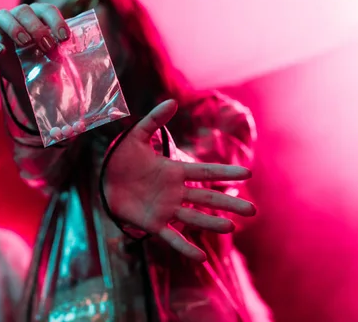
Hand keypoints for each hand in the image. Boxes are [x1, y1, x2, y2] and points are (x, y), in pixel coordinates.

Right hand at [0, 3, 70, 87]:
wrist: (30, 78)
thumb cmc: (46, 60)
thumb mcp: (57, 55)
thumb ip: (63, 51)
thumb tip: (75, 54)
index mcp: (39, 15)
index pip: (47, 10)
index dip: (56, 21)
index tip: (64, 38)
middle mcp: (20, 16)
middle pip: (24, 10)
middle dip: (36, 27)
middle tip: (46, 45)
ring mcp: (3, 29)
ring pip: (1, 16)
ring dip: (14, 27)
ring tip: (25, 42)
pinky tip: (1, 51)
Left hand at [103, 100, 256, 260]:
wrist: (104, 180)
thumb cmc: (123, 159)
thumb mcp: (137, 137)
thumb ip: (154, 120)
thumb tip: (172, 100)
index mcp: (175, 171)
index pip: (205, 172)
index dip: (225, 173)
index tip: (248, 174)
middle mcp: (176, 192)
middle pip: (207, 199)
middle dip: (228, 203)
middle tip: (253, 211)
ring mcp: (166, 209)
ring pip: (194, 218)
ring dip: (212, 224)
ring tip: (231, 227)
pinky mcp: (153, 224)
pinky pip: (172, 237)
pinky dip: (185, 247)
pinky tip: (200, 257)